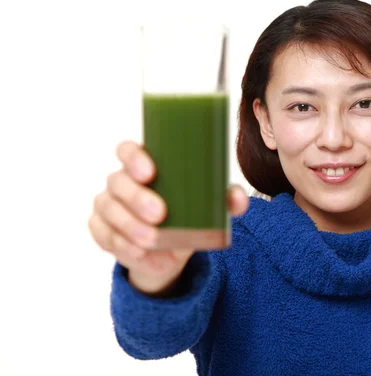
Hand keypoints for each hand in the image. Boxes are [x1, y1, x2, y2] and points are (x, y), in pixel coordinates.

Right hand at [88, 140, 248, 294]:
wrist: (170, 250)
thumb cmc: (187, 213)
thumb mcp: (207, 206)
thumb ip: (225, 199)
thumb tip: (238, 198)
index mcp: (143, 165)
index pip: (127, 150)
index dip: (133, 158)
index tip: (150, 172)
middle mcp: (120, 181)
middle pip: (118, 181)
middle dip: (136, 197)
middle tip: (160, 213)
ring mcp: (108, 205)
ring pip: (109, 209)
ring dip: (129, 225)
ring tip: (151, 238)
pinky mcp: (102, 230)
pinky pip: (104, 236)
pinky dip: (121, 245)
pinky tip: (137, 251)